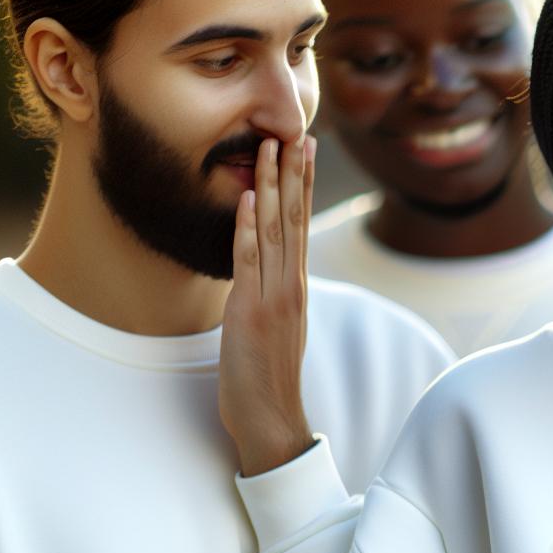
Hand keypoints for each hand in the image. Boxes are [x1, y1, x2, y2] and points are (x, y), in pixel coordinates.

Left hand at [219, 136, 315, 476]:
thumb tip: (261, 274)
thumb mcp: (269, 330)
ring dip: (272, 188)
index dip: (302, 187)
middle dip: (295, 175)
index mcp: (297, 289)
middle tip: (299, 133)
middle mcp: (292, 287)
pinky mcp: (252, 311)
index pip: (301, 227)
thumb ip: (269, 297)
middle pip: (295, 220)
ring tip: (273, 149)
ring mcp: (275, 298)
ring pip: (276, 232)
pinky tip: (248, 199)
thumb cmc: (265, 381)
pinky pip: (250, 262)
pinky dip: (248, 228)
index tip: (304, 152)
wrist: (270, 419)